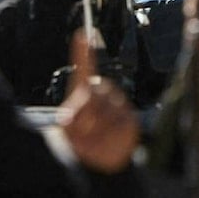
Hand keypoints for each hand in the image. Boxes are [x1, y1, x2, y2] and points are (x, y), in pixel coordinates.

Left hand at [60, 31, 138, 173]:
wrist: (99, 162)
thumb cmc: (81, 140)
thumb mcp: (69, 129)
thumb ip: (72, 116)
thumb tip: (80, 108)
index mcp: (85, 91)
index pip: (84, 69)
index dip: (83, 53)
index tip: (81, 36)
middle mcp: (104, 93)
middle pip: (91, 96)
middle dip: (81, 116)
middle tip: (79, 133)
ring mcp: (118, 105)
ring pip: (103, 112)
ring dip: (93, 130)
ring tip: (92, 141)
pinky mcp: (129, 120)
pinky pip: (116, 125)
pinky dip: (107, 137)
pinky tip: (105, 142)